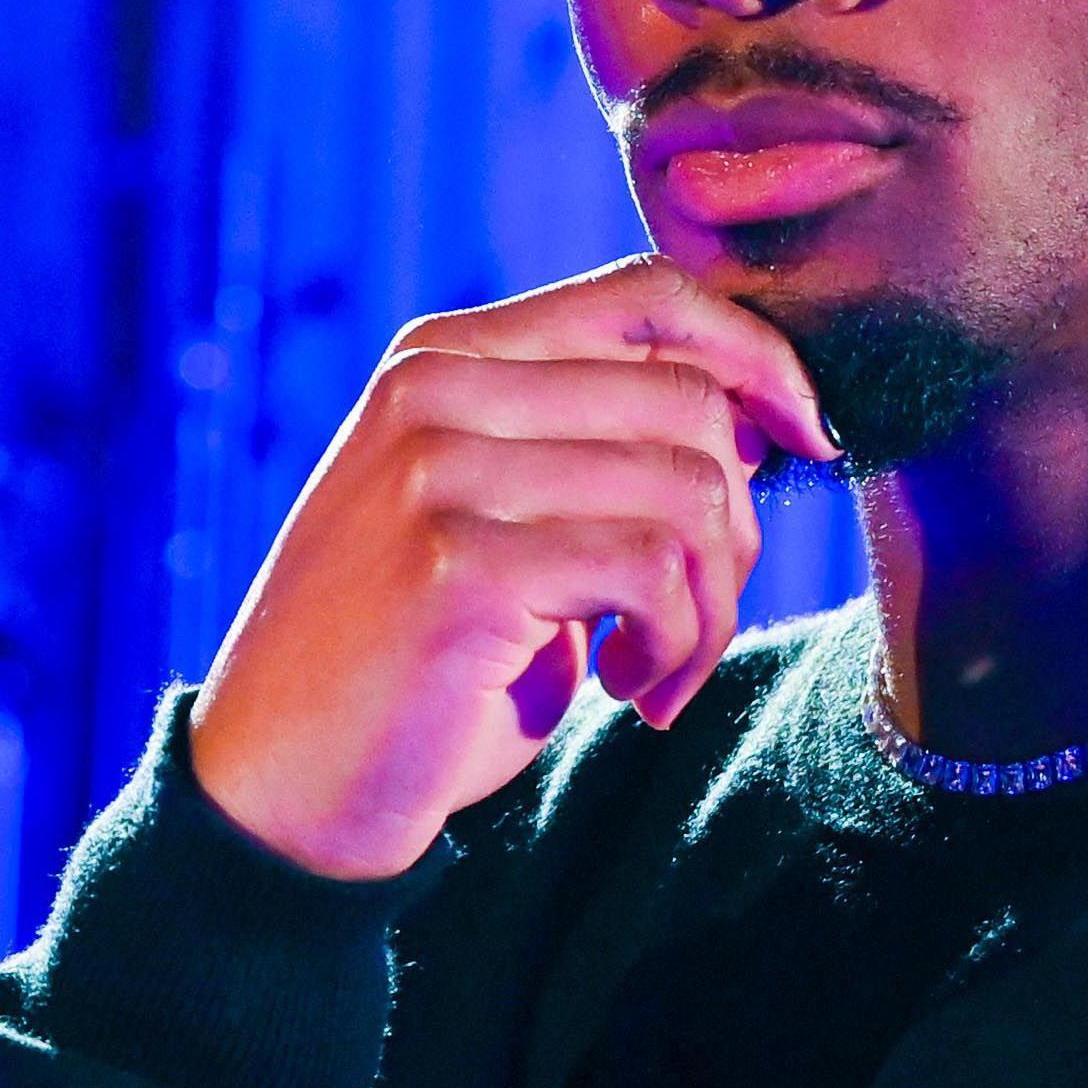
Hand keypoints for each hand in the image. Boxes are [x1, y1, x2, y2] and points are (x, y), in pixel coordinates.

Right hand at [183, 258, 839, 879]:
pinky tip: (632, 691)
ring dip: (708, 607)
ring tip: (657, 671)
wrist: (279, 791)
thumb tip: (760, 419)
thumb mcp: (493, 520)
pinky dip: (676, 646)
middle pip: (689, 401)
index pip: (650, 296)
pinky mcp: (458, 565)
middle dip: (736, 529)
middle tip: (690, 623)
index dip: (757, 357)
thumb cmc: (411, 667)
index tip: (807, 438)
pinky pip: (652, 573)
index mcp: (445, 358)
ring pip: (688, 491)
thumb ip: (591, 450)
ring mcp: (439, 471)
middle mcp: (436, 391)